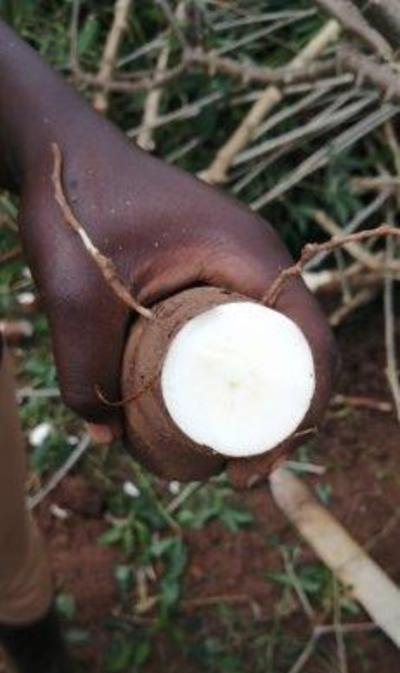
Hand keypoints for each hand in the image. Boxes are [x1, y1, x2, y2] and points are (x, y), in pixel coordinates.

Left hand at [18, 115, 334, 443]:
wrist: (59, 149)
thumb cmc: (73, 206)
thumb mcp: (72, 293)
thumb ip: (82, 370)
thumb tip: (108, 439)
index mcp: (250, 257)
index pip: (310, 345)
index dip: (300, 416)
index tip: (253, 465)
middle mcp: (258, 261)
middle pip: (299, 357)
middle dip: (281, 424)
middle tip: (236, 472)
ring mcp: (240, 267)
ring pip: (272, 350)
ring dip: (260, 405)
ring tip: (222, 454)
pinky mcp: (217, 274)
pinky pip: (245, 334)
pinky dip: (237, 378)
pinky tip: (206, 409)